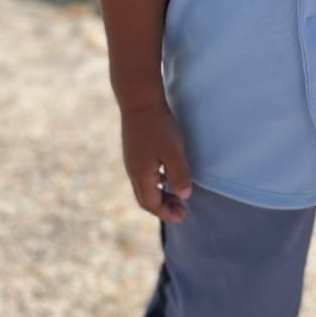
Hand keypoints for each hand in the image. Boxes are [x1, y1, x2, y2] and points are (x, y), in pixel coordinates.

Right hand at [119, 99, 193, 223]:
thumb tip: (184, 195)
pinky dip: (156, 182)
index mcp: (141, 175)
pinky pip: (143, 175)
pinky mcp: (133, 151)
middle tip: (182, 210)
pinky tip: (166, 176)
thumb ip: (179, 175)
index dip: (167, 213)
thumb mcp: (173, 151)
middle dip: (163, 207)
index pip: (151, 204)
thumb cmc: (158, 126)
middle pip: (145, 199)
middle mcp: (133, 171)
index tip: (182, 216)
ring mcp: (131, 160)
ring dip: (160, 194)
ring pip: (144, 187)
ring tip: (177, 194)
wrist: (139, 100)